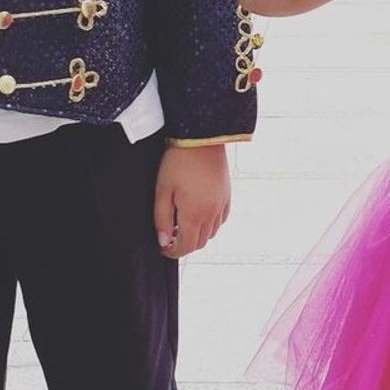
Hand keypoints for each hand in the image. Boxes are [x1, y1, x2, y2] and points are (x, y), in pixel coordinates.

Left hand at [153, 143, 229, 258]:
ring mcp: (222, 204)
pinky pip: (221, 219)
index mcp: (195, 215)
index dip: (172, 251)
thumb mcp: (163, 190)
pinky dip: (210, 224)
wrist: (202, 137)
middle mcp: (212, 214)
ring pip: (211, 233)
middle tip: (170, 236)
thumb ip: (162, 218)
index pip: (185, 246)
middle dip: (184, 245)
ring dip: (197, 235)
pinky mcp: (227, 195)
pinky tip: (199, 214)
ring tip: (182, 224)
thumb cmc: (178, 162)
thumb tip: (164, 241)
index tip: (163, 247)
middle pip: (199, 243)